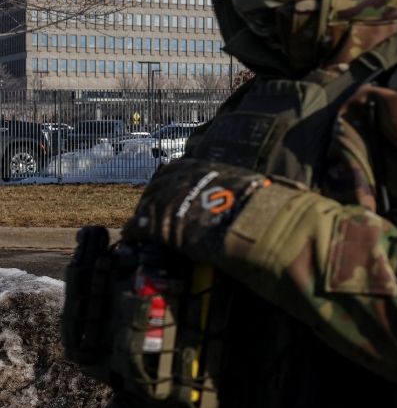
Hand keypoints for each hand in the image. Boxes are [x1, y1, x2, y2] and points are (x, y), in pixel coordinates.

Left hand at [122, 159, 270, 260]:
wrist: (247, 219)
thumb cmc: (252, 202)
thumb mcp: (242, 182)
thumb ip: (231, 183)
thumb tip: (245, 188)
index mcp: (197, 168)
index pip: (172, 170)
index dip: (168, 183)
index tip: (169, 192)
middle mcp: (177, 179)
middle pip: (155, 187)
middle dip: (152, 199)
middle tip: (154, 211)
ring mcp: (165, 199)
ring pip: (145, 205)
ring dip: (143, 215)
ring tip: (144, 226)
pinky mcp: (157, 222)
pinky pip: (137, 226)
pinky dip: (134, 232)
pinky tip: (133, 239)